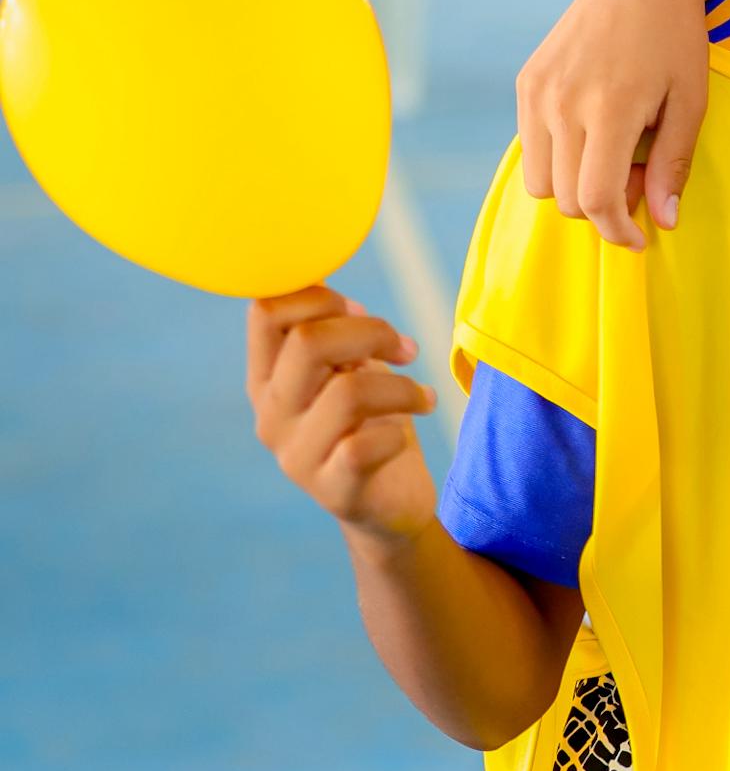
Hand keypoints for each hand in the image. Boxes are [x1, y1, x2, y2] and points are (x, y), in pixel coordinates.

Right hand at [248, 289, 437, 541]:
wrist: (390, 504)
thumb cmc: (371, 422)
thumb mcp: (348, 367)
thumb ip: (333, 327)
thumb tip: (329, 266)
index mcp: (267, 377)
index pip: (266, 311)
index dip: (321, 295)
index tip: (361, 311)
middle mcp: (270, 415)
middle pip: (307, 342)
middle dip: (372, 331)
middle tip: (407, 348)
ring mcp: (296, 456)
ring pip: (347, 391)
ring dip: (401, 384)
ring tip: (422, 394)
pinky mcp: (334, 491)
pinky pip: (366, 445)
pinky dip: (399, 428)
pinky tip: (412, 425)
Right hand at [515, 0, 713, 247]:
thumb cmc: (678, 42)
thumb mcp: (691, 103)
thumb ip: (672, 164)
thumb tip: (663, 221)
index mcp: (609, 108)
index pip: (595, 199)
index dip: (617, 230)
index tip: (640, 239)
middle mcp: (562, 102)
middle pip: (565, 198)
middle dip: (603, 207)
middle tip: (641, 177)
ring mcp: (537, 91)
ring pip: (540, 182)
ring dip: (575, 187)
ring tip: (617, 155)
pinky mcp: (526, 83)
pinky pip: (531, 148)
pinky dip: (560, 159)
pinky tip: (595, 132)